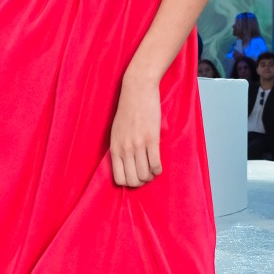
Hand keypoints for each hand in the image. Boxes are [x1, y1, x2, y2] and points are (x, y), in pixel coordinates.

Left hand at [110, 70, 162, 186]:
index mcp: (114, 148)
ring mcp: (138, 145)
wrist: (137, 90)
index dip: (128, 183)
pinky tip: (159, 166)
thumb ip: (119, 148)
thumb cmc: (127, 109)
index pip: (119, 178)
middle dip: (141, 182)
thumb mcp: (116, 131)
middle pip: (133, 180)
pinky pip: (155, 164)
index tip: (135, 177)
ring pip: (145, 175)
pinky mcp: (152, 139)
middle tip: (146, 176)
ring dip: (151, 176)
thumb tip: (125, 164)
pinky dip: (158, 170)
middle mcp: (124, 149)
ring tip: (153, 170)